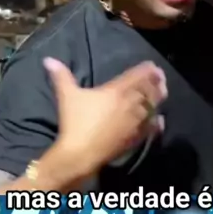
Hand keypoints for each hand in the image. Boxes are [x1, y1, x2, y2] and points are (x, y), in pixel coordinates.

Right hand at [41, 58, 166, 186]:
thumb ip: (61, 76)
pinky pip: (151, 128)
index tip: (153, 66)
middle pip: (149, 90)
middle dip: (157, 82)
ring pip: (153, 107)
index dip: (147, 70)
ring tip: (164, 93)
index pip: (137, 76)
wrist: (81, 154)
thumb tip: (48, 59)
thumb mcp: (67, 96)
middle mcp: (130, 104)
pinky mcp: (135, 138)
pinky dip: (157, 122)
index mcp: (116, 91)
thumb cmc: (76, 122)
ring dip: (159, 99)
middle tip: (161, 78)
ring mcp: (135, 122)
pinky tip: (160, 120)